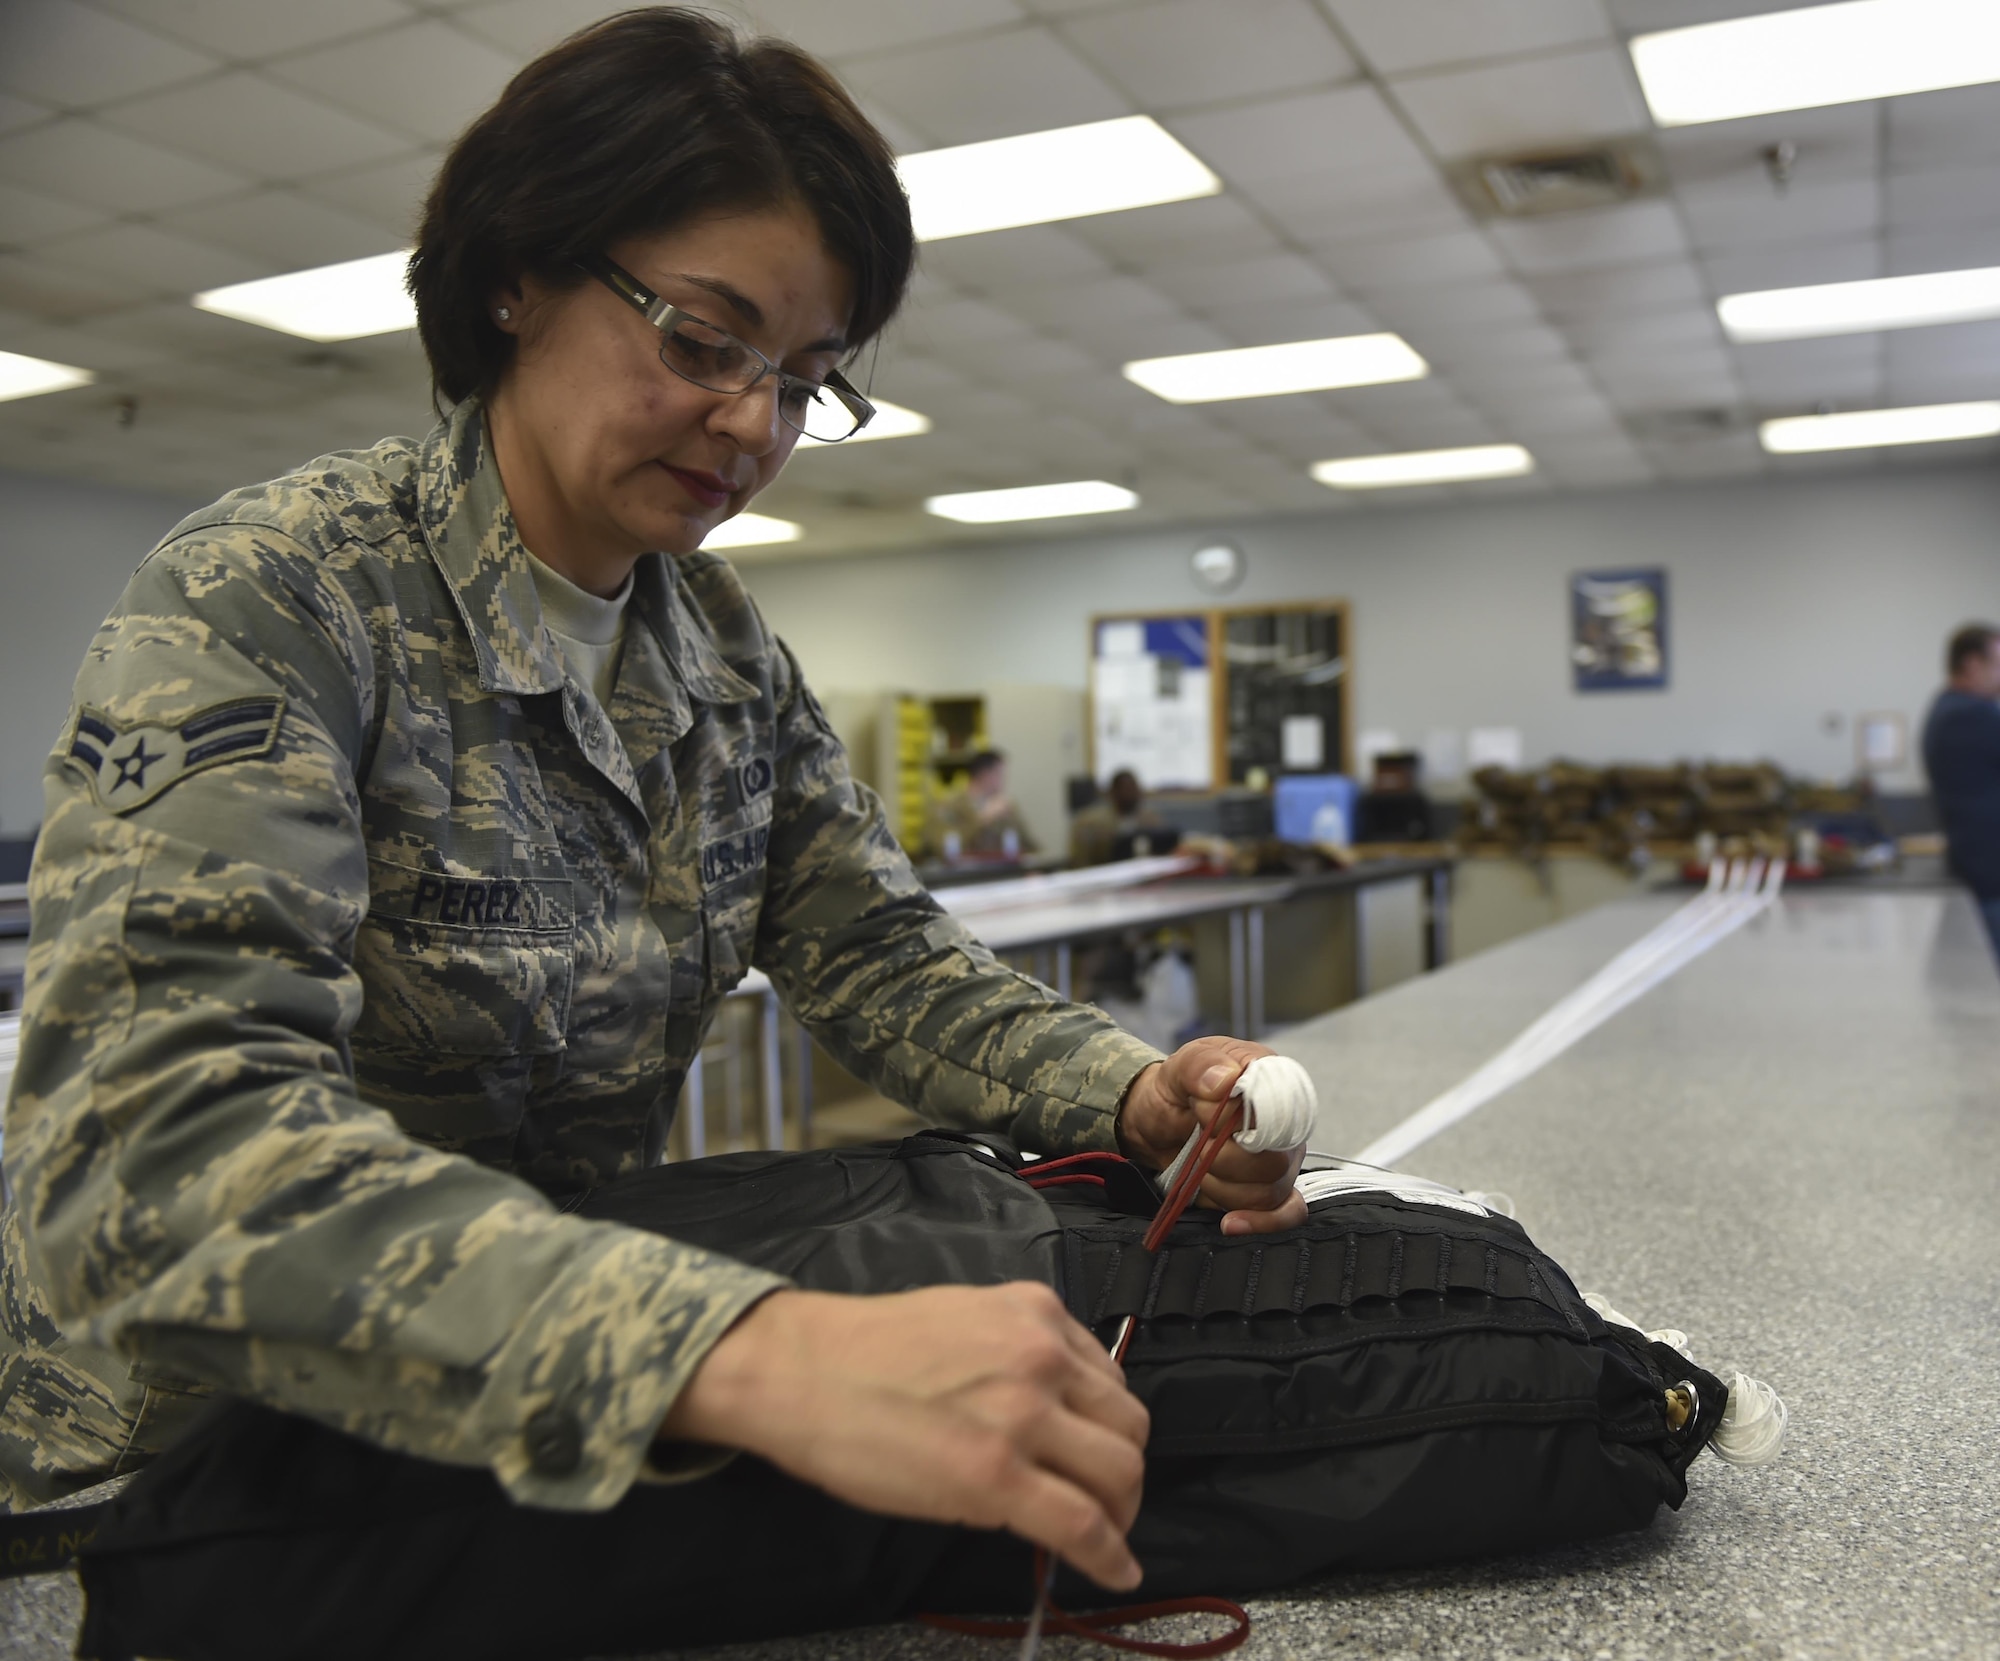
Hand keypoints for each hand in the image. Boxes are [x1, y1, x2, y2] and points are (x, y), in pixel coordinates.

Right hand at [660, 1283, 1148, 1590]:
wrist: (803, 1371)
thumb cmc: (866, 1351)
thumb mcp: (964, 1321)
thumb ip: (1017, 1352)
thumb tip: (1053, 1409)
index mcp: (1035, 1313)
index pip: (1110, 1378)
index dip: (1110, 1426)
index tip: (1098, 1453)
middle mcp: (1042, 1355)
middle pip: (1128, 1426)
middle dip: (1125, 1471)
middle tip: (1107, 1502)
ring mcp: (1023, 1414)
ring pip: (1119, 1472)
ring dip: (1122, 1511)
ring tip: (1105, 1535)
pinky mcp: (997, 1475)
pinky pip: (1082, 1523)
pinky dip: (1109, 1555)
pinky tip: (1112, 1570)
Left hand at [1115, 1038, 1307, 1235]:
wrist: (1159, 1120)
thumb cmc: (1180, 1088)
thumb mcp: (1181, 1065)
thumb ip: (1201, 1064)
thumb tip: (1225, 1080)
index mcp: (1276, 1084)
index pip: (1280, 1109)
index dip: (1235, 1118)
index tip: (1203, 1108)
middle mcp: (1287, 1126)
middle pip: (1275, 1160)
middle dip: (1222, 1156)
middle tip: (1198, 1138)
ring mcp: (1281, 1162)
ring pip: (1268, 1191)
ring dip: (1221, 1184)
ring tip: (1199, 1162)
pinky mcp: (1269, 1192)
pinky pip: (1286, 1214)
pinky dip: (1259, 1222)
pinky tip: (1230, 1223)